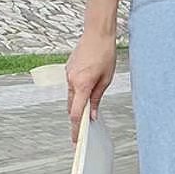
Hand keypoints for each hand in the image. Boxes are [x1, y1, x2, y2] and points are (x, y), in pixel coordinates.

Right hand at [66, 28, 116, 143]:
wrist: (97, 34)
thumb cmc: (104, 54)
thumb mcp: (106, 79)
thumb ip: (97, 98)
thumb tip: (92, 114)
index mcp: (82, 85)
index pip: (76, 113)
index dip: (76, 128)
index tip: (76, 140)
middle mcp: (72, 81)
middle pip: (71, 107)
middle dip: (76, 119)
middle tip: (81, 131)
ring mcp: (68, 75)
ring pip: (71, 96)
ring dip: (77, 104)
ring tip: (87, 110)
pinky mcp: (68, 70)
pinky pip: (71, 86)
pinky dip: (77, 92)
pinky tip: (86, 90)